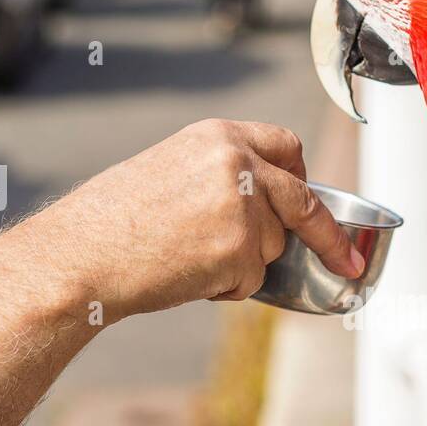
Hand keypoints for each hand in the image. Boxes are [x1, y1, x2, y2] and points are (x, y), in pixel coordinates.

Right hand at [47, 119, 364, 319]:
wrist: (80, 256)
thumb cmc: (113, 222)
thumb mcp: (172, 173)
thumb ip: (224, 179)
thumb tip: (270, 213)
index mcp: (219, 136)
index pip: (287, 147)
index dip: (304, 179)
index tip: (319, 202)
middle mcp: (238, 162)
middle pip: (301, 202)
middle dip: (328, 236)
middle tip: (346, 262)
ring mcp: (243, 205)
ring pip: (272, 249)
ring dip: (242, 265)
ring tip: (186, 259)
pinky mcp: (239, 249)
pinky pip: (252, 281)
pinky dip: (226, 289)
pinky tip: (185, 276)